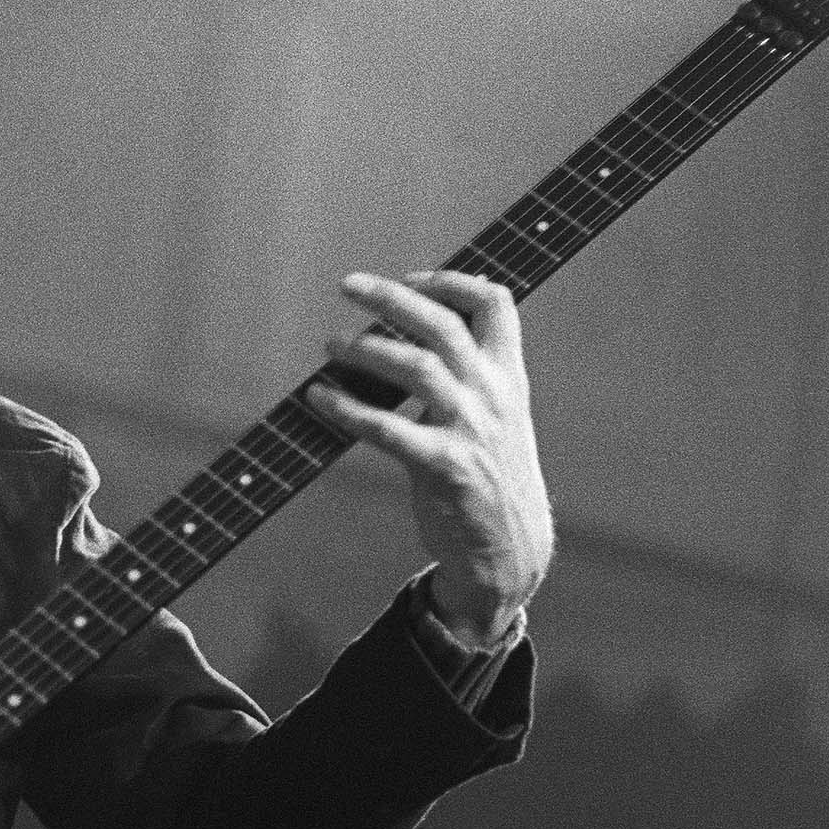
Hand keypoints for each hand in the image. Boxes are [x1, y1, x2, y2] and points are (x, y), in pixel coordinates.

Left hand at [303, 270, 554, 643]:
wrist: (510, 551)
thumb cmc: (488, 475)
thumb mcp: (494, 416)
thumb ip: (466, 375)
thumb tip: (406, 334)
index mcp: (509, 376)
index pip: (496, 304)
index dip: (451, 281)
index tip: (410, 278)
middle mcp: (493, 395)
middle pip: (444, 325)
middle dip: (392, 297)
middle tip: (347, 285)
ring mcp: (471, 430)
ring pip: (417, 367)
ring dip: (365, 349)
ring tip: (330, 346)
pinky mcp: (444, 467)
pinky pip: (386, 428)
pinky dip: (347, 408)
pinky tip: (319, 398)